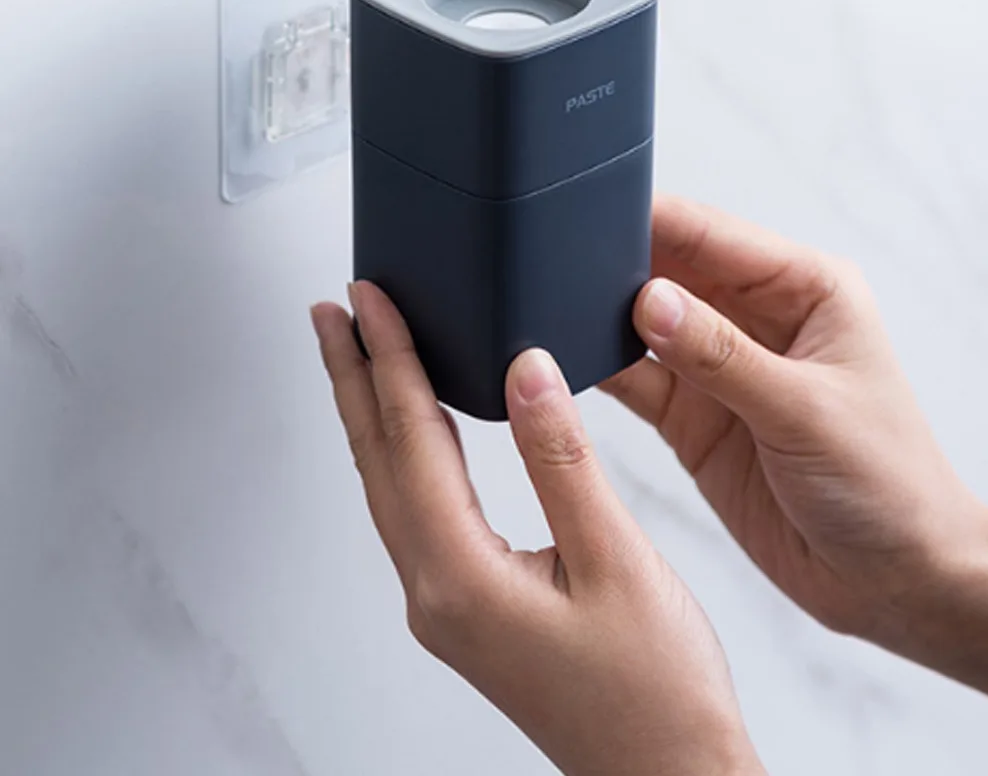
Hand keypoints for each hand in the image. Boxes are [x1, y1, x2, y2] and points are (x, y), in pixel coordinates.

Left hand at [312, 282, 763, 775]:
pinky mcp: (466, 607)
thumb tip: (525, 370)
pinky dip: (405, 455)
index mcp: (461, 577)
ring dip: (373, 413)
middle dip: (352, 378)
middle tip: (329, 313)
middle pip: (379, 460)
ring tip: (359, 356)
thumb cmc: (654, 691)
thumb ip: (562, 459)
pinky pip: (416, 511)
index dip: (389, 358)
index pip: (411, 439)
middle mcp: (436, 592)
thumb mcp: (616, 560)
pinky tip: (416, 433)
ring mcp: (445, 605)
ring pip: (391, 485)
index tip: (369, 300)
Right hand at [603, 197, 987, 696]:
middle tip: (563, 271)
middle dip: (618, 268)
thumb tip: (650, 302)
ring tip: (555, 313)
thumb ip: (722, 356)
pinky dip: (601, 369)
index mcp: (804, 290)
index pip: (714, 235)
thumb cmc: (887, 485)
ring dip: (602, 318)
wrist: (889, 580)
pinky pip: (634, 378)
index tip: (594, 220)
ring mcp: (718, 368)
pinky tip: (568, 360)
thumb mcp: (805, 411)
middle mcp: (757, 319)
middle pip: (670, 271)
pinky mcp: (691, 415)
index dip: (655, 222)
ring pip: (643, 324)